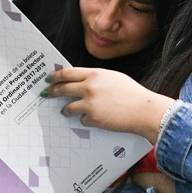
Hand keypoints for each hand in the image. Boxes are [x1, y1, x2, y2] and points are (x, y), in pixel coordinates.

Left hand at [43, 67, 173, 143]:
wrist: (143, 109)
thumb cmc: (132, 93)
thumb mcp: (113, 77)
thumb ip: (96, 78)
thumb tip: (82, 81)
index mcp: (95, 74)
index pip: (68, 73)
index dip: (56, 76)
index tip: (50, 78)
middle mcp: (89, 87)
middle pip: (63, 89)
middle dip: (53, 92)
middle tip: (48, 94)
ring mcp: (89, 104)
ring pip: (68, 107)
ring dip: (66, 109)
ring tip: (66, 111)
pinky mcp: (92, 119)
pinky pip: (82, 119)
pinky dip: (86, 119)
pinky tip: (94, 119)